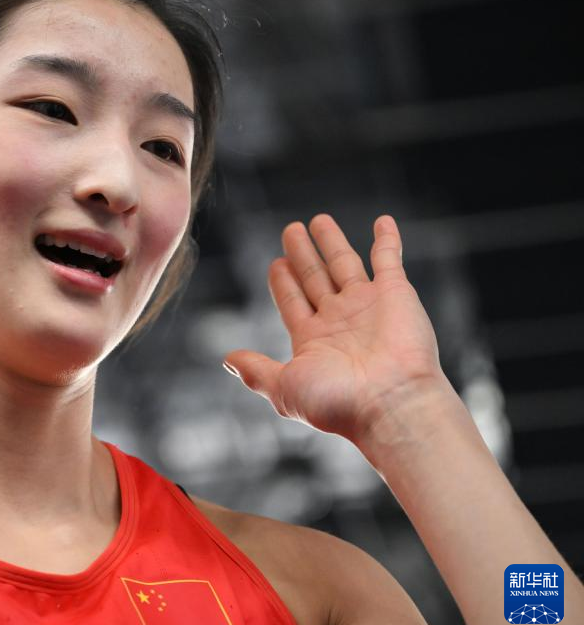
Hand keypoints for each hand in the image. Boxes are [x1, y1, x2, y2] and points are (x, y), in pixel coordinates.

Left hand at [223, 214, 449, 444]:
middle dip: (302, 255)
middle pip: (314, 277)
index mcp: (313, 339)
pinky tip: (383, 221)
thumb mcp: (285, 387)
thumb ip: (256, 371)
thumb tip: (228, 360)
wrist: (391, 404)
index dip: (282, 282)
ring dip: (332, 242)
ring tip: (318, 220)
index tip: (275, 263)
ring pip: (345, 263)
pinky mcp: (396, 293)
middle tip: (290, 230)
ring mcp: (368, 305)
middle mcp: (340, 320)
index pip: (292, 301)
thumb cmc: (338, 402)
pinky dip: (387, 239)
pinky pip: (390, 259)